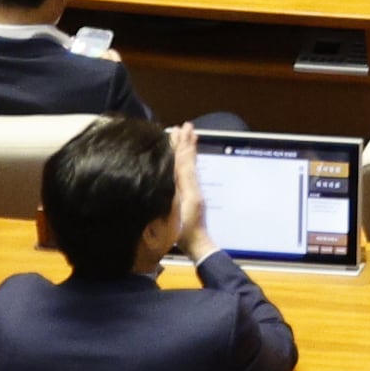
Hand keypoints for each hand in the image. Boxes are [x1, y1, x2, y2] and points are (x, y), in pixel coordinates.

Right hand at [167, 124, 215, 256]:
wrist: (197, 245)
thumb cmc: (184, 233)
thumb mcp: (177, 214)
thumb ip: (175, 195)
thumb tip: (172, 173)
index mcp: (187, 187)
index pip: (183, 162)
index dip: (180, 146)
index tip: (179, 130)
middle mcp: (192, 186)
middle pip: (188, 160)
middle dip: (185, 142)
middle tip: (185, 125)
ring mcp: (193, 190)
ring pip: (190, 165)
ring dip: (188, 149)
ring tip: (189, 134)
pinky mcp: (193, 196)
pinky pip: (191, 173)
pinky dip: (189, 161)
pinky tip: (186, 158)